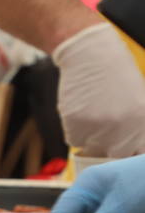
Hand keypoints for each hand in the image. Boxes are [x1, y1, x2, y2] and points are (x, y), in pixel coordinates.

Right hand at [54, 23, 144, 159]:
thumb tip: (134, 151)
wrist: (90, 56)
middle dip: (110, 148)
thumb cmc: (116, 76)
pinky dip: (76, 131)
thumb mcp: (139, 102)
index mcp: (143, 123)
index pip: (138, 156)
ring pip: (91, 149)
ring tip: (95, 114)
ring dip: (91, 138)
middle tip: (107, 128)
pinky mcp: (76, 127)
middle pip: (114, 156)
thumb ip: (137, 129)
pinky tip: (82, 111)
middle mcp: (122, 131)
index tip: (126, 151)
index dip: (130, 155)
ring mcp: (98, 130)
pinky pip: (74, 141)